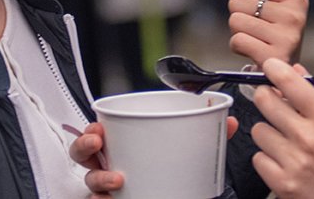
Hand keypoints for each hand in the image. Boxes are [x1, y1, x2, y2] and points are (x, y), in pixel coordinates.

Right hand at [73, 118, 239, 197]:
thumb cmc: (174, 176)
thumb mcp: (187, 153)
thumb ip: (206, 137)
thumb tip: (229, 123)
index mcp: (123, 147)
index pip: (98, 136)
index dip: (91, 129)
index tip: (98, 127)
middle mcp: (111, 168)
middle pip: (85, 156)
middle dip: (85, 146)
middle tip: (97, 142)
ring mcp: (110, 190)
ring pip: (90, 184)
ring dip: (99, 178)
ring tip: (116, 179)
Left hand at [229, 0, 311, 65]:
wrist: (286, 71)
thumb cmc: (280, 33)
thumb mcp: (285, 2)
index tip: (263, 14)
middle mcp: (295, 15)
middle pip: (237, 1)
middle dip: (241, 17)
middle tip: (258, 30)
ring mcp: (286, 37)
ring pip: (235, 21)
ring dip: (239, 33)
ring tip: (256, 41)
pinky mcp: (274, 56)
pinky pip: (237, 40)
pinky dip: (238, 47)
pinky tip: (253, 52)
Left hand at [250, 59, 313, 198]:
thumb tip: (297, 70)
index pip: (290, 82)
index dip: (274, 69)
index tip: (269, 67)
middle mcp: (308, 137)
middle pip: (264, 100)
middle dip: (266, 99)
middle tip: (274, 105)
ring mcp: (293, 161)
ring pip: (258, 130)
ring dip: (268, 134)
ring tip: (285, 142)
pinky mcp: (281, 182)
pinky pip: (258, 158)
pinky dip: (267, 159)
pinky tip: (283, 162)